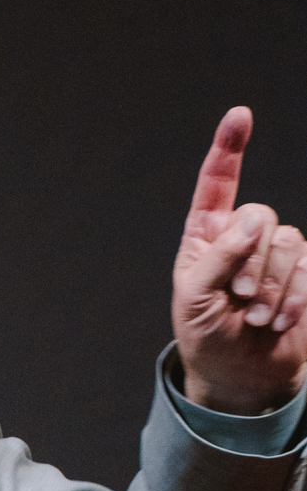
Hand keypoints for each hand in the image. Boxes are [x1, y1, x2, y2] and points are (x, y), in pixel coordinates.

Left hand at [173, 106, 306, 413]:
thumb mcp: (195, 298)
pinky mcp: (302, 275)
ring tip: (256, 317)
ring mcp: (274, 255)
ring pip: (290, 241)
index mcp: (203, 236)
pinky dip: (295, 297)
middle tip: (238, 298)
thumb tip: (252, 221)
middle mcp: (240, 237)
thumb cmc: (205, 335)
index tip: (240, 115)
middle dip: (252, 260)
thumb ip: (219, 256)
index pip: (216, 184)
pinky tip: (278, 322)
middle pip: (261, 215)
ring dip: (274, 285)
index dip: (228, 149)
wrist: (240, 374)